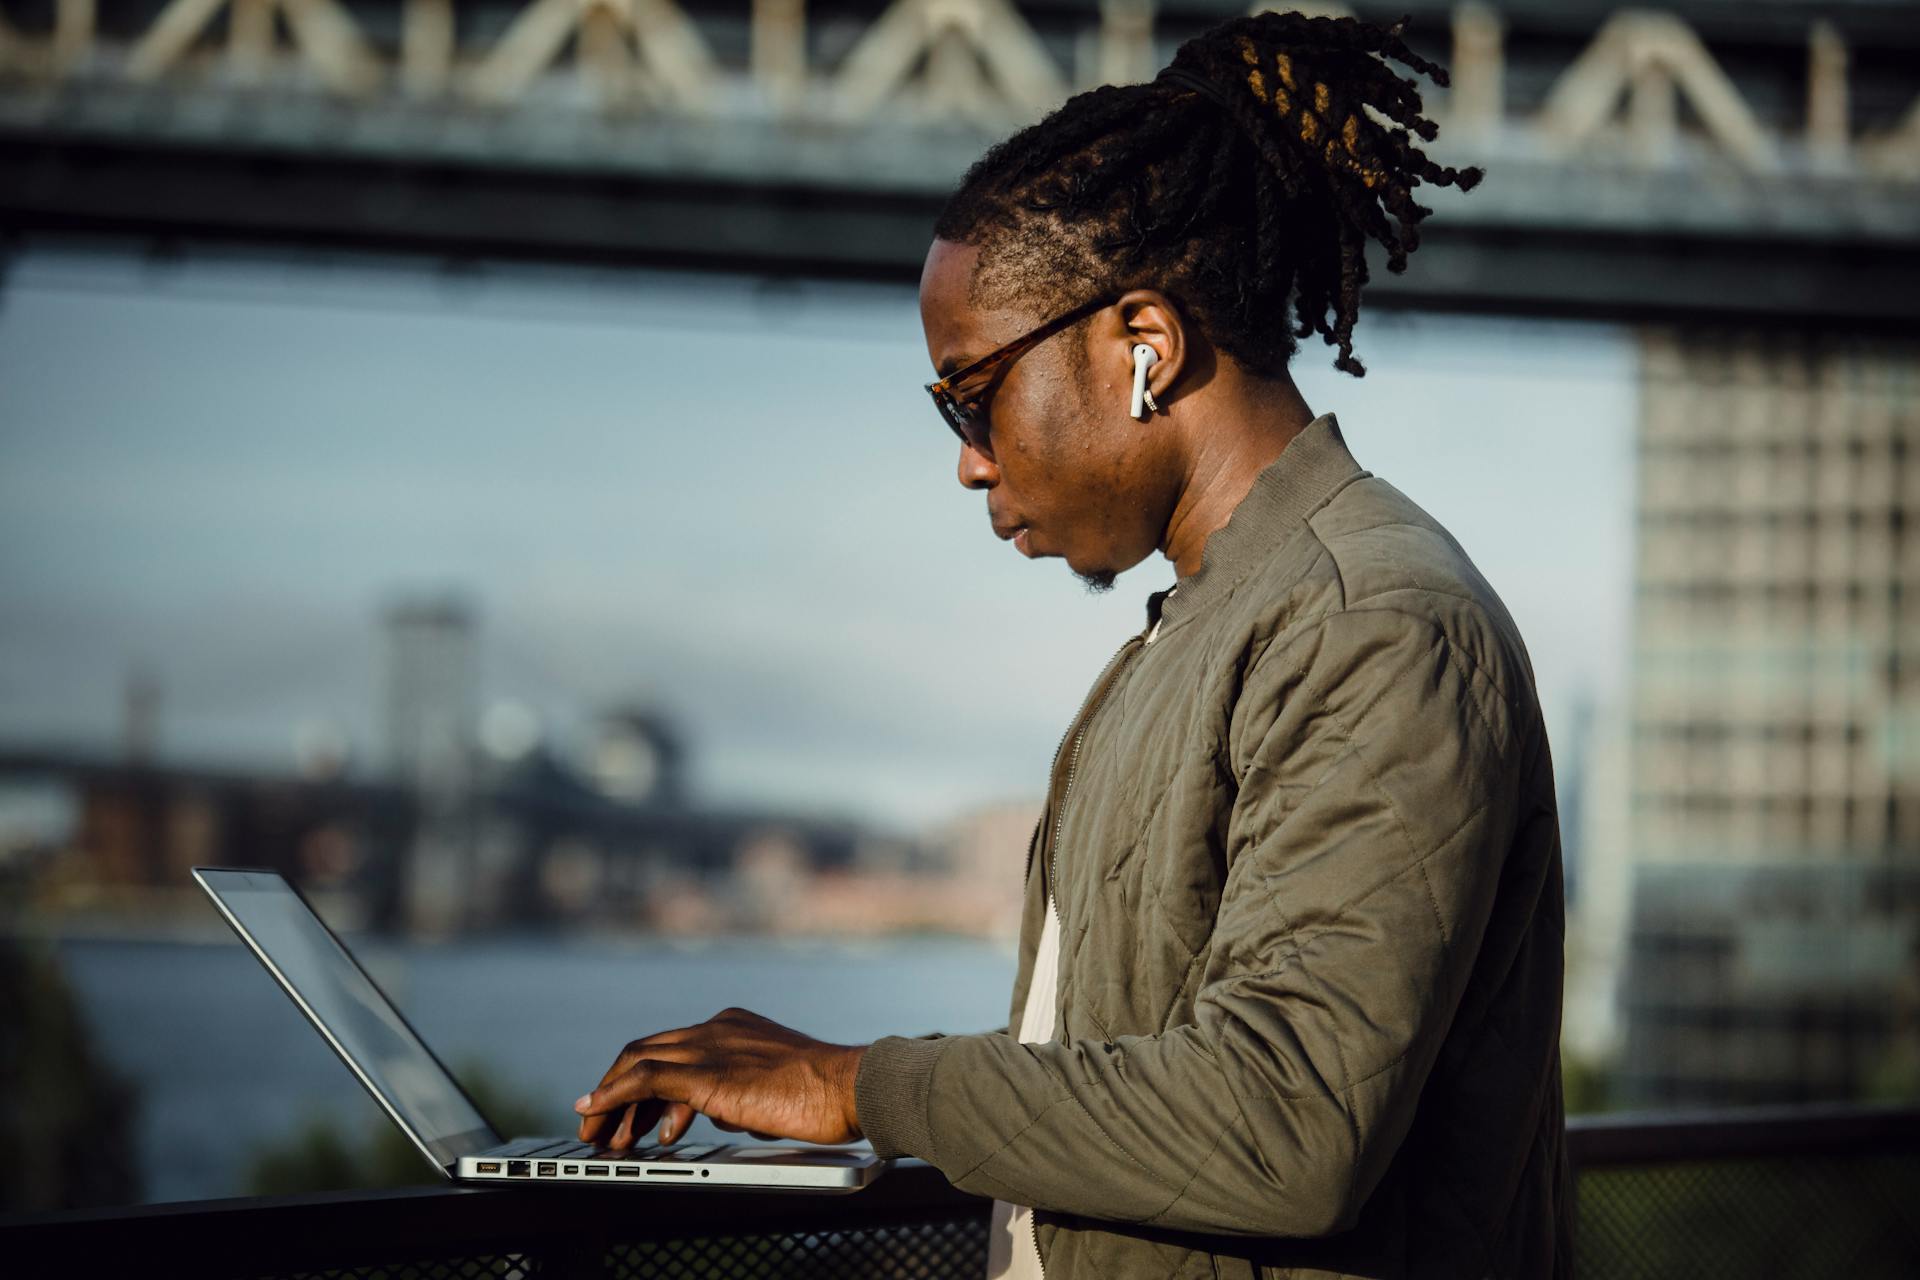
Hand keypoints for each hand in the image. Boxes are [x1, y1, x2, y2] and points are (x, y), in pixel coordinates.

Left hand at [573, 1007, 866, 1147]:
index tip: (629, 1109)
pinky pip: (643, 1079)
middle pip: (646, 1050)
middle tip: (600, 1124)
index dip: (640, 1078)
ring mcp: (711, 1047)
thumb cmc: (828, 1094)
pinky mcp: (709, 1074)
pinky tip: (596, 1112)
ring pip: (637, 1061)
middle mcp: (717, 1028)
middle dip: (615, 1089)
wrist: (853, 1086)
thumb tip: (718, 1113)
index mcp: (734, 1027)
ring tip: (595, 1131)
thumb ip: (740, 1092)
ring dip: (608, 1098)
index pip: (672, 1047)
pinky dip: (612, 1095)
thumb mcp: (774, 1089)